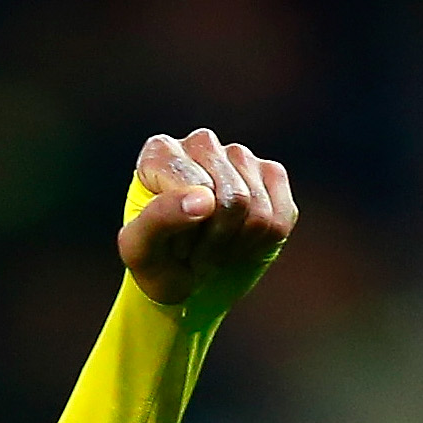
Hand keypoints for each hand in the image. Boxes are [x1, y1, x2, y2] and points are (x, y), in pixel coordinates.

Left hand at [117, 129, 295, 312]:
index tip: (170, 244)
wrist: (184, 278)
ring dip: (236, 245)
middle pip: (234, 199)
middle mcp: (201, 144)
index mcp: (160, 152)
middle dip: (215, 241)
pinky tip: (237, 242)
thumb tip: (206, 198)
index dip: (188, 229)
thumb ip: (159, 219)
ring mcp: (239, 156)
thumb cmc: (155, 261)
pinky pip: (281, 216)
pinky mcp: (271, 174)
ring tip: (212, 248)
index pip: (198, 188)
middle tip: (193, 252)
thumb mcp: (140, 251)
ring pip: (258, 209)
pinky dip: (261, 243)